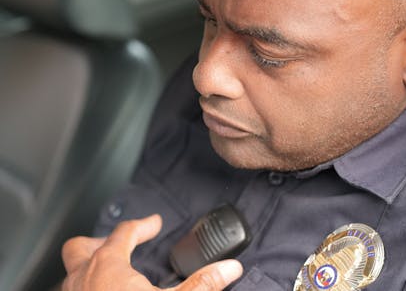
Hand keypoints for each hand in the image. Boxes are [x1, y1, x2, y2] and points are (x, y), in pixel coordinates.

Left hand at [61, 215, 242, 289]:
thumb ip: (202, 284)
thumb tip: (229, 269)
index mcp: (108, 265)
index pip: (125, 232)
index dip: (143, 225)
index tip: (155, 223)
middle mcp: (83, 278)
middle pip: (82, 246)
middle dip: (103, 241)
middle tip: (125, 244)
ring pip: (73, 270)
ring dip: (93, 265)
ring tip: (116, 271)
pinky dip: (90, 287)